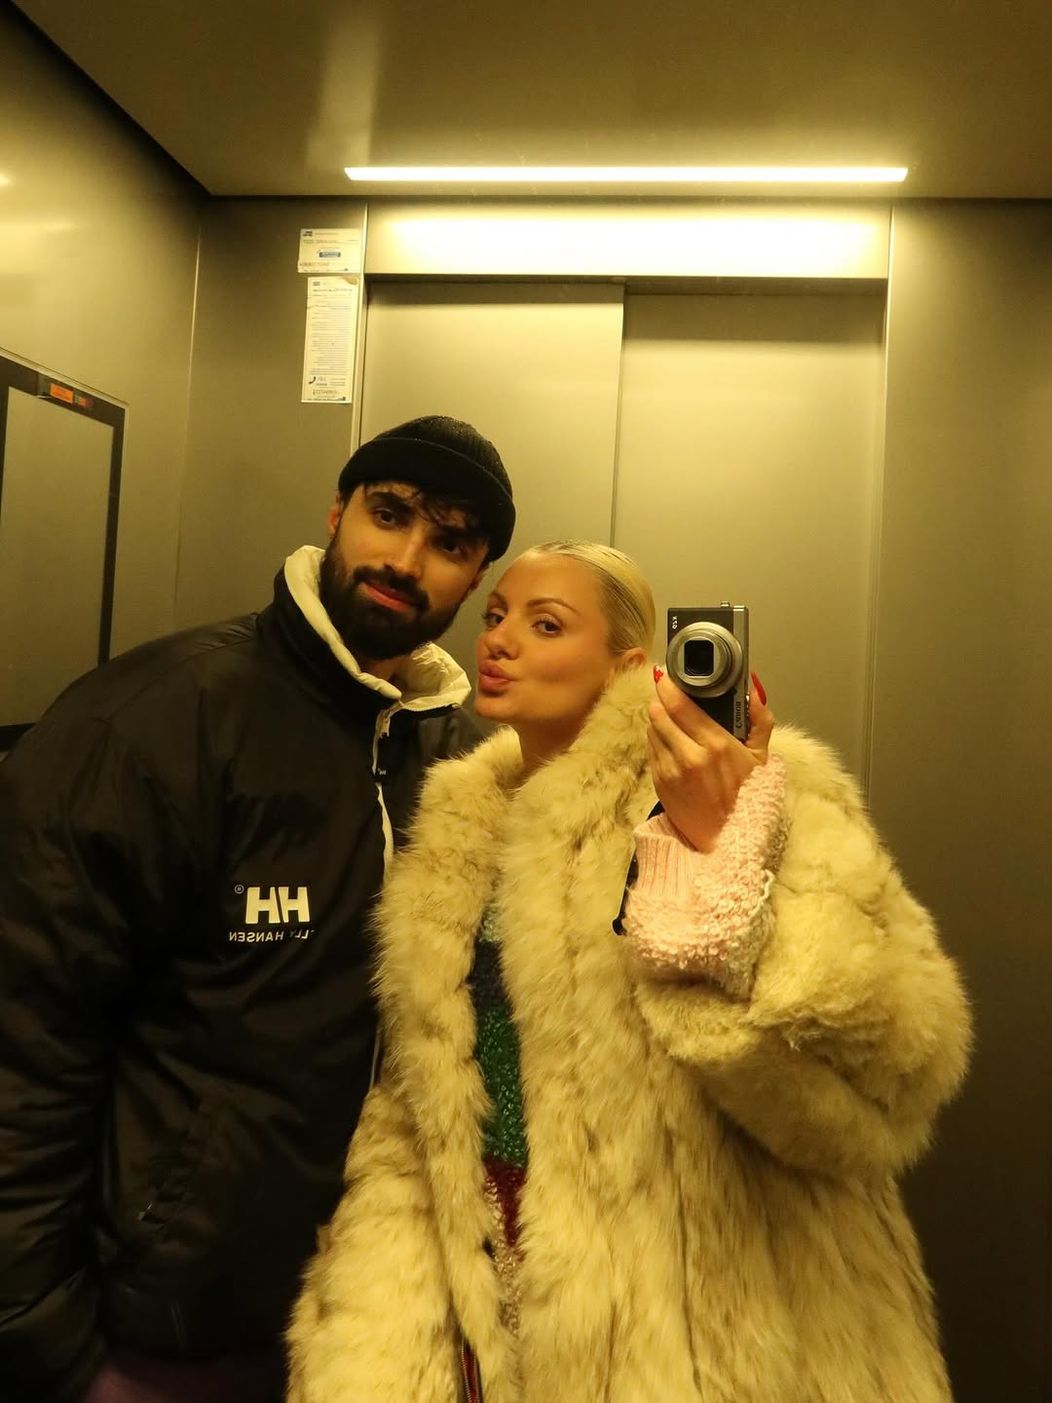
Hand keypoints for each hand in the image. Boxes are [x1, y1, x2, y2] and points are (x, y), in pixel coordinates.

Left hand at [647, 669, 774, 852]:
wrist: (729, 840)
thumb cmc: (748, 797)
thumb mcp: (761, 756)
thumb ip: (760, 719)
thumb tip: (753, 690)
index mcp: (715, 744)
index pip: (679, 704)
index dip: (669, 685)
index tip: (667, 676)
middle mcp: (688, 755)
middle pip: (659, 713)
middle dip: (662, 701)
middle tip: (669, 696)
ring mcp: (670, 769)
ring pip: (651, 729)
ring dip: (658, 720)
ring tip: (672, 720)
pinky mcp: (659, 782)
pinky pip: (651, 749)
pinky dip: (658, 741)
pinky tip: (672, 744)